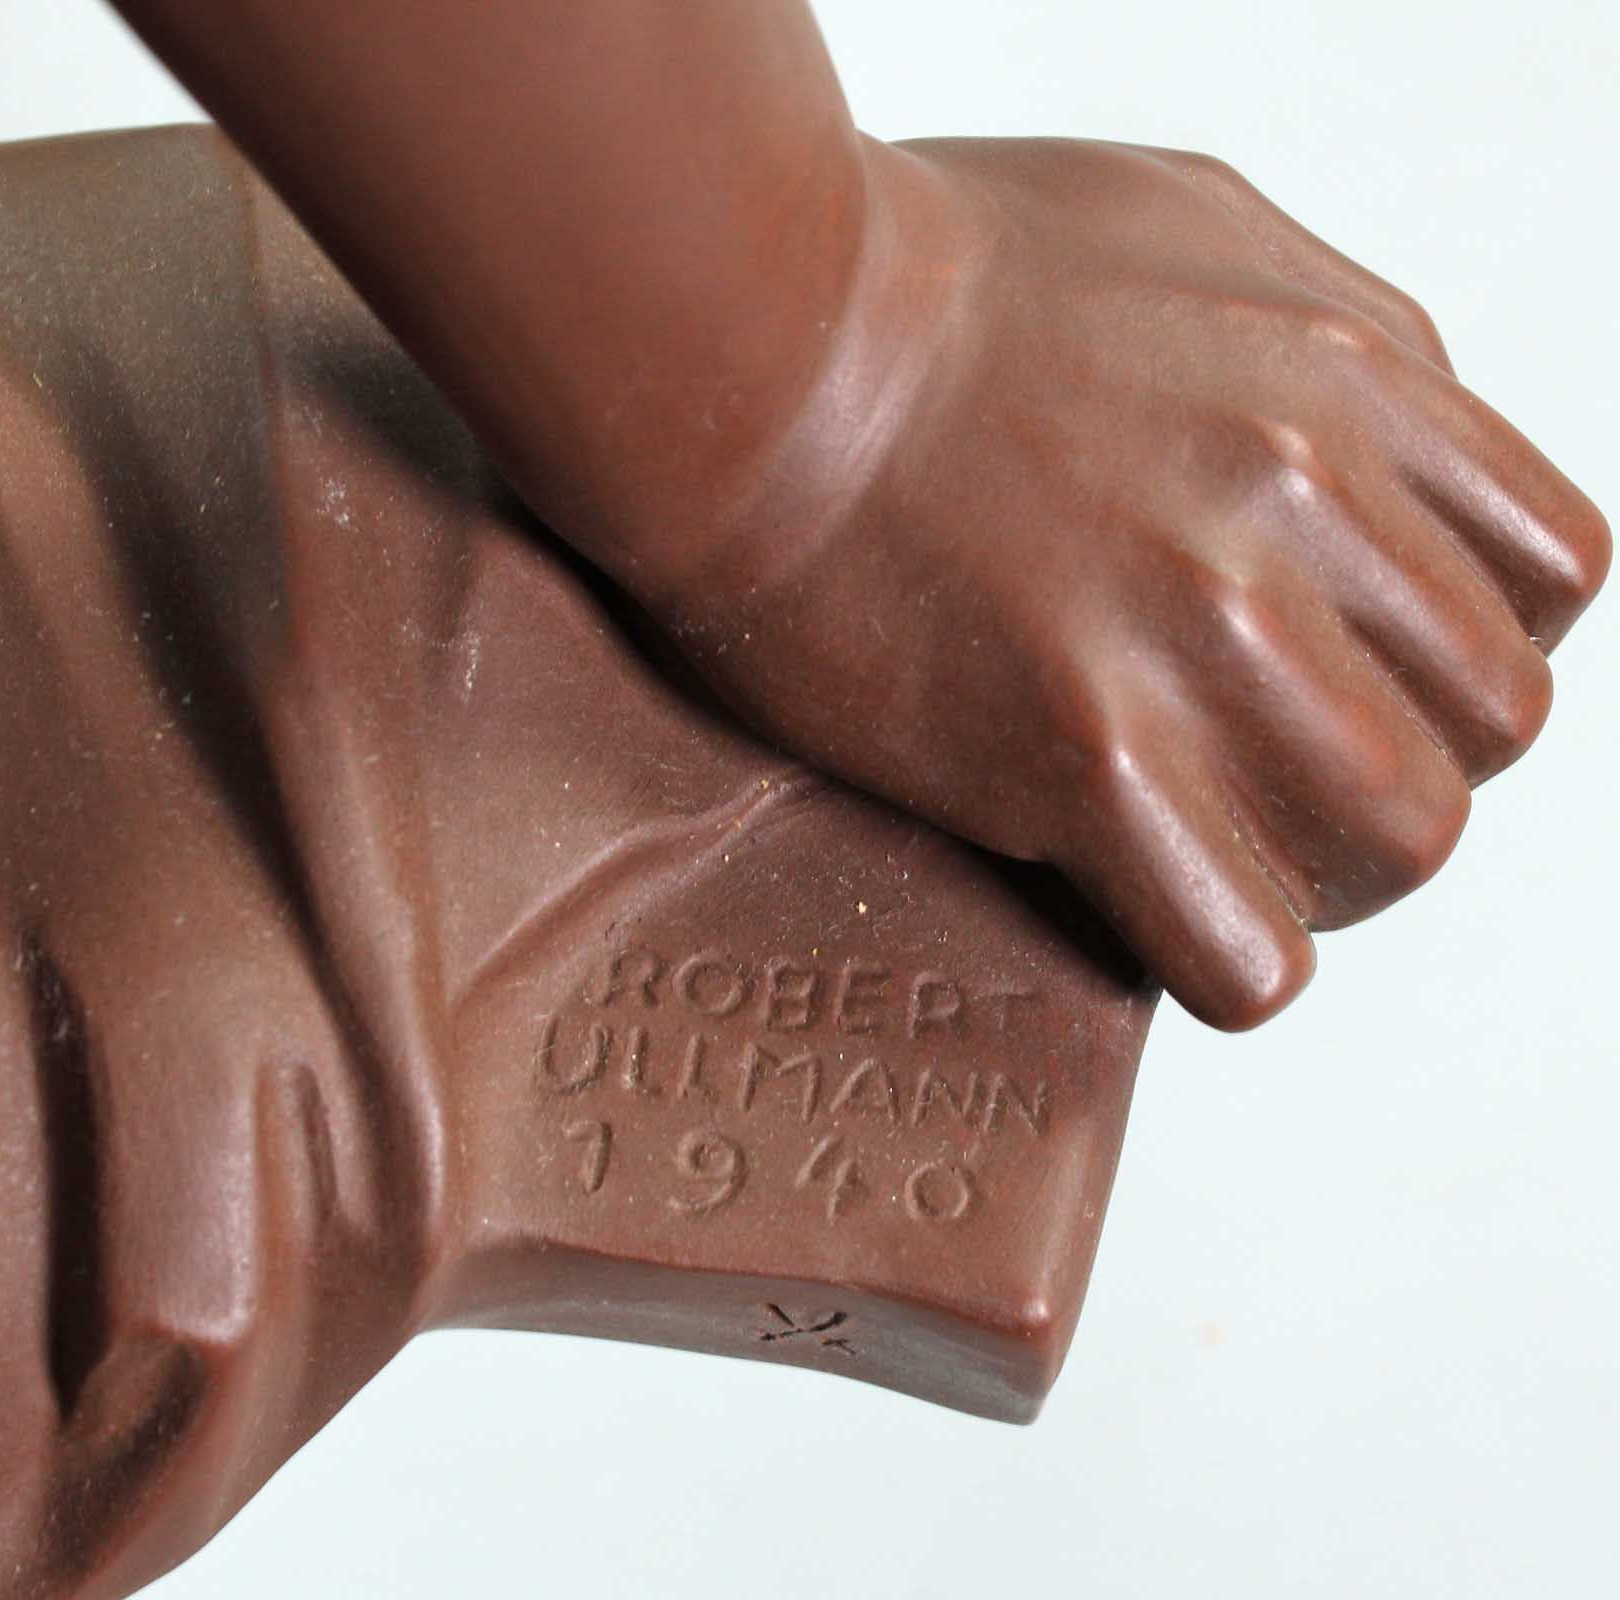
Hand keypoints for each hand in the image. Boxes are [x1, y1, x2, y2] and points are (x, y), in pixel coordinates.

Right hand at [626, 136, 1610, 1028]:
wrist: (743, 334)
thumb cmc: (923, 272)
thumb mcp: (1188, 224)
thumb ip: (1331, 338)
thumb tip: (1390, 440)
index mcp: (1349, 378)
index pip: (1552, 579)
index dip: (1461, 646)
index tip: (1365, 670)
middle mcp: (1302, 503)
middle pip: (1491, 727)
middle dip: (1400, 765)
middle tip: (1281, 775)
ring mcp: (1197, 633)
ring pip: (1401, 841)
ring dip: (1324, 871)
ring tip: (1218, 846)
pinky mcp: (1081, 753)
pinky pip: (1249, 948)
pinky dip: (1226, 956)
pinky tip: (1151, 903)